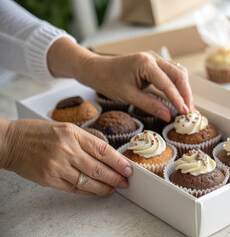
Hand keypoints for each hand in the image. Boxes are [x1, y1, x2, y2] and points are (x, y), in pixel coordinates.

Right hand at [2, 119, 131, 195]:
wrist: (11, 142)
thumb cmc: (39, 133)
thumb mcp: (66, 129)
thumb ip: (86, 141)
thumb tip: (107, 156)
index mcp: (73, 133)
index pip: (103, 150)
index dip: (118, 161)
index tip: (128, 169)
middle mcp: (67, 149)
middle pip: (98, 167)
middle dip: (115, 177)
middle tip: (125, 181)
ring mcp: (58, 165)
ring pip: (88, 180)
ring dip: (104, 187)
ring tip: (114, 189)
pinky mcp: (50, 178)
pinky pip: (74, 188)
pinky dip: (88, 191)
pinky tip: (97, 191)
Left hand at [47, 38, 193, 121]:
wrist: (96, 69)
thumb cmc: (108, 80)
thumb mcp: (128, 96)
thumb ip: (149, 105)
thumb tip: (168, 115)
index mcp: (145, 63)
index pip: (168, 83)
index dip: (178, 99)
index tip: (185, 113)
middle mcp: (153, 57)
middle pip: (179, 74)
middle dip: (186, 93)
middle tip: (189, 110)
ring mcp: (154, 58)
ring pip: (177, 72)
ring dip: (183, 89)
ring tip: (185, 106)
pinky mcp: (154, 63)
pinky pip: (171, 73)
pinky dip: (176, 85)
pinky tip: (178, 97)